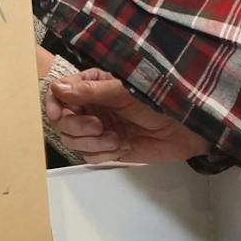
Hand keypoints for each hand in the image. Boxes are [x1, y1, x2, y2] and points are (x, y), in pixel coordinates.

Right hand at [46, 69, 210, 163]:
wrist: (186, 129)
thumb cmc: (161, 101)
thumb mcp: (124, 92)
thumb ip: (91, 91)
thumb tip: (59, 88)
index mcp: (93, 85)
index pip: (59, 92)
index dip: (54, 104)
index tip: (58, 113)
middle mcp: (92, 106)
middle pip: (61, 120)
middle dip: (77, 127)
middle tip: (99, 126)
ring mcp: (98, 128)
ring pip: (73, 140)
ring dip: (92, 143)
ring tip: (115, 138)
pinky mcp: (107, 148)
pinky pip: (88, 156)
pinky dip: (101, 154)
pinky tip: (121, 146)